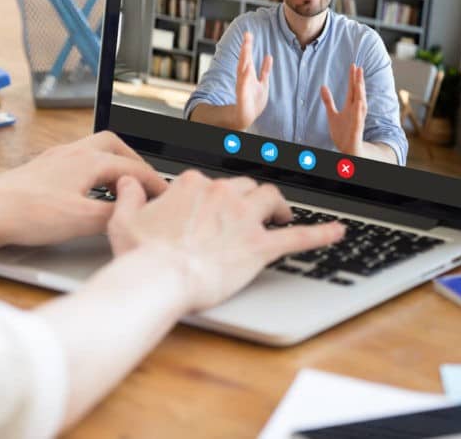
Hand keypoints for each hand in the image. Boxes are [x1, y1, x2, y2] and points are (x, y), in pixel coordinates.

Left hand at [0, 131, 168, 246]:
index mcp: (86, 160)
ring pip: (92, 153)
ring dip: (111, 166)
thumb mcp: (81, 220)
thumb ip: (114, 215)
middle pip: (112, 146)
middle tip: (146, 183)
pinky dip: (91, 175)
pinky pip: (75, 165)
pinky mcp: (39, 173)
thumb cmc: (26, 213)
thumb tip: (133, 214)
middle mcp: (70, 153)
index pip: (132, 166)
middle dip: (134, 162)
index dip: (153, 182)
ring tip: (121, 188)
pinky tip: (87, 195)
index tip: (166, 196)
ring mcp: (52, 161)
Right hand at [108, 170, 343, 311]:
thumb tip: (127, 181)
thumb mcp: (123, 220)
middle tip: (248, 213)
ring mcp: (243, 219)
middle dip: (247, 198)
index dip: (211, 197)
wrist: (159, 278)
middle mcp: (222, 194)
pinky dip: (321, 234)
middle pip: (243, 187)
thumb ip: (127, 195)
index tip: (209, 209)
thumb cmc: (140, 254)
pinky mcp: (260, 246)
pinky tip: (337, 232)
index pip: (209, 183)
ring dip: (277, 205)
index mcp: (192, 186)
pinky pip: (299, 237)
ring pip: (270, 198)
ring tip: (280, 215)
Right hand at [234, 31, 272, 129]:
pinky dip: (244, 78)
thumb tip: (269, 56)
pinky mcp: (242, 96)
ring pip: (242, 70)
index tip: (248, 33)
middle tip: (247, 35)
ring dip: (244, 59)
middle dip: (246, 48)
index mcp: (248, 74)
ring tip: (246, 47)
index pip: (248, 57)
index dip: (248, 45)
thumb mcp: (263, 83)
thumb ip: (265, 70)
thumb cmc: (254, 100)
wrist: (246, 116)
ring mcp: (242, 87)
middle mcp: (244, 78)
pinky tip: (247, 68)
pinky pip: (243, 86)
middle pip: (244, 60)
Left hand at [320, 63, 366, 155]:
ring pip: (361, 103)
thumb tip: (323, 86)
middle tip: (358, 67)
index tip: (354, 66)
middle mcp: (356, 111)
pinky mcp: (357, 128)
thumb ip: (328, 101)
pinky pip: (359, 118)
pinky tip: (360, 101)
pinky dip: (360, 110)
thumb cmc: (342, 132)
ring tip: (359, 81)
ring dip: (361, 92)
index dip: (353, 78)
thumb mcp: (332, 114)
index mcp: (350, 106)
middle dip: (358, 80)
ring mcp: (357, 119)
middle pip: (358, 93)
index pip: (352, 89)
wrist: (346, 148)